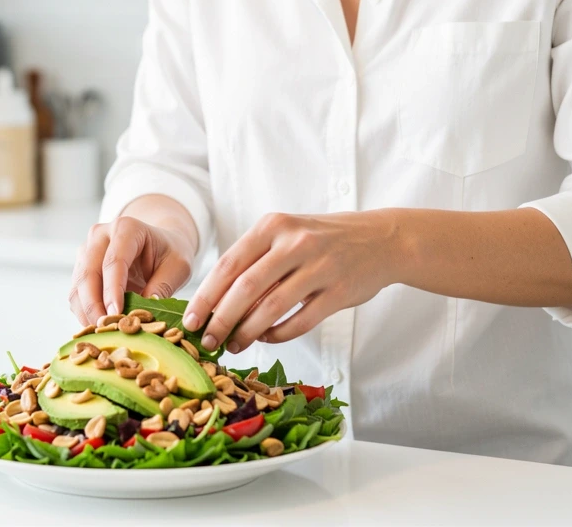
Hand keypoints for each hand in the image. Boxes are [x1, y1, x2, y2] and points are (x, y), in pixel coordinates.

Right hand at [68, 216, 196, 325]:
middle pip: (88, 272)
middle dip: (94, 304)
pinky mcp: (80, 268)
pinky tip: (97, 328)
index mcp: (126, 228)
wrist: (158, 244)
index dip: (112, 289)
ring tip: (101, 333)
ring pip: (77, 285)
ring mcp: (86, 250)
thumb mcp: (178, 267)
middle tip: (105, 329)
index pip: (114, 261)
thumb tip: (145, 312)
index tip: (116, 314)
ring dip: (86, 311)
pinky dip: (83, 313)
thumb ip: (163, 286)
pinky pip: (76, 294)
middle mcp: (100, 235)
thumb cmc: (169, 253)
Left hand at [182, 211, 402, 352]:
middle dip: (221, 319)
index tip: (190, 320)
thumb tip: (214, 301)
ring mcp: (320, 267)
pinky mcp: (339, 292)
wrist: (381, 239)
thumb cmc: (322, 240)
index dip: (206, 296)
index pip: (229, 264)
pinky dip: (279, 335)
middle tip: (207, 340)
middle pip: (246, 287)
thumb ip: (254, 260)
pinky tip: (267, 339)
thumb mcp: (286, 234)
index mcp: (274, 226)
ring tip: (233, 345)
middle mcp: (295, 243)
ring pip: (272, 307)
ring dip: (248, 332)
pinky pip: (300, 321)